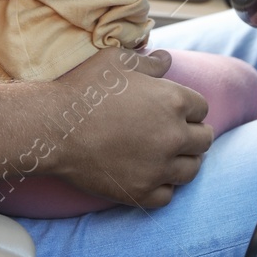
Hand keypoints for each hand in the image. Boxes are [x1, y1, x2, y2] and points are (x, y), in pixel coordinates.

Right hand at [47, 48, 211, 207]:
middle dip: (194, 134)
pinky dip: (164, 187)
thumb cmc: (84, 88)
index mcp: (173, 100)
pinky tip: (152, 176)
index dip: (190, 107)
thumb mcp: (116, 61)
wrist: (53, 128)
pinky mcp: (141, 191)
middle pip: (204, 140)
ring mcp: (158, 167)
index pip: (202, 108)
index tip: (178, 110)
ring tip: (171, 156)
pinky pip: (168, 196)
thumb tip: (166, 60)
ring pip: (192, 170)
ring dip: (185, 161)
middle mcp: (173, 135)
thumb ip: (148, 61)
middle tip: (177, 133)